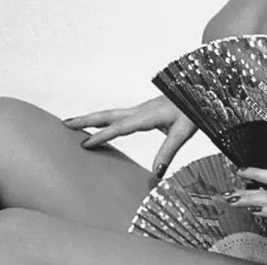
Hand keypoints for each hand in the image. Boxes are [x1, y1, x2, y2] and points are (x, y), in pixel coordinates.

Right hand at [63, 95, 195, 177]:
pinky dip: (104, 120)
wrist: (201, 93)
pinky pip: (118, 116)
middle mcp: (141, 111)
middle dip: (86, 120)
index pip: (120, 127)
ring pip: (111, 114)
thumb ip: (169, 151)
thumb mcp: (184, 132)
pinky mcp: (143, 112)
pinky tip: (101, 126)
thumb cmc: (193, 112)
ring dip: (92, 118)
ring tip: (73, 124)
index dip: (102, 136)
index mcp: (148, 116)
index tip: (84, 143)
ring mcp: (141, 110)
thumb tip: (157, 173)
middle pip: (108, 115)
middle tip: (64, 124)